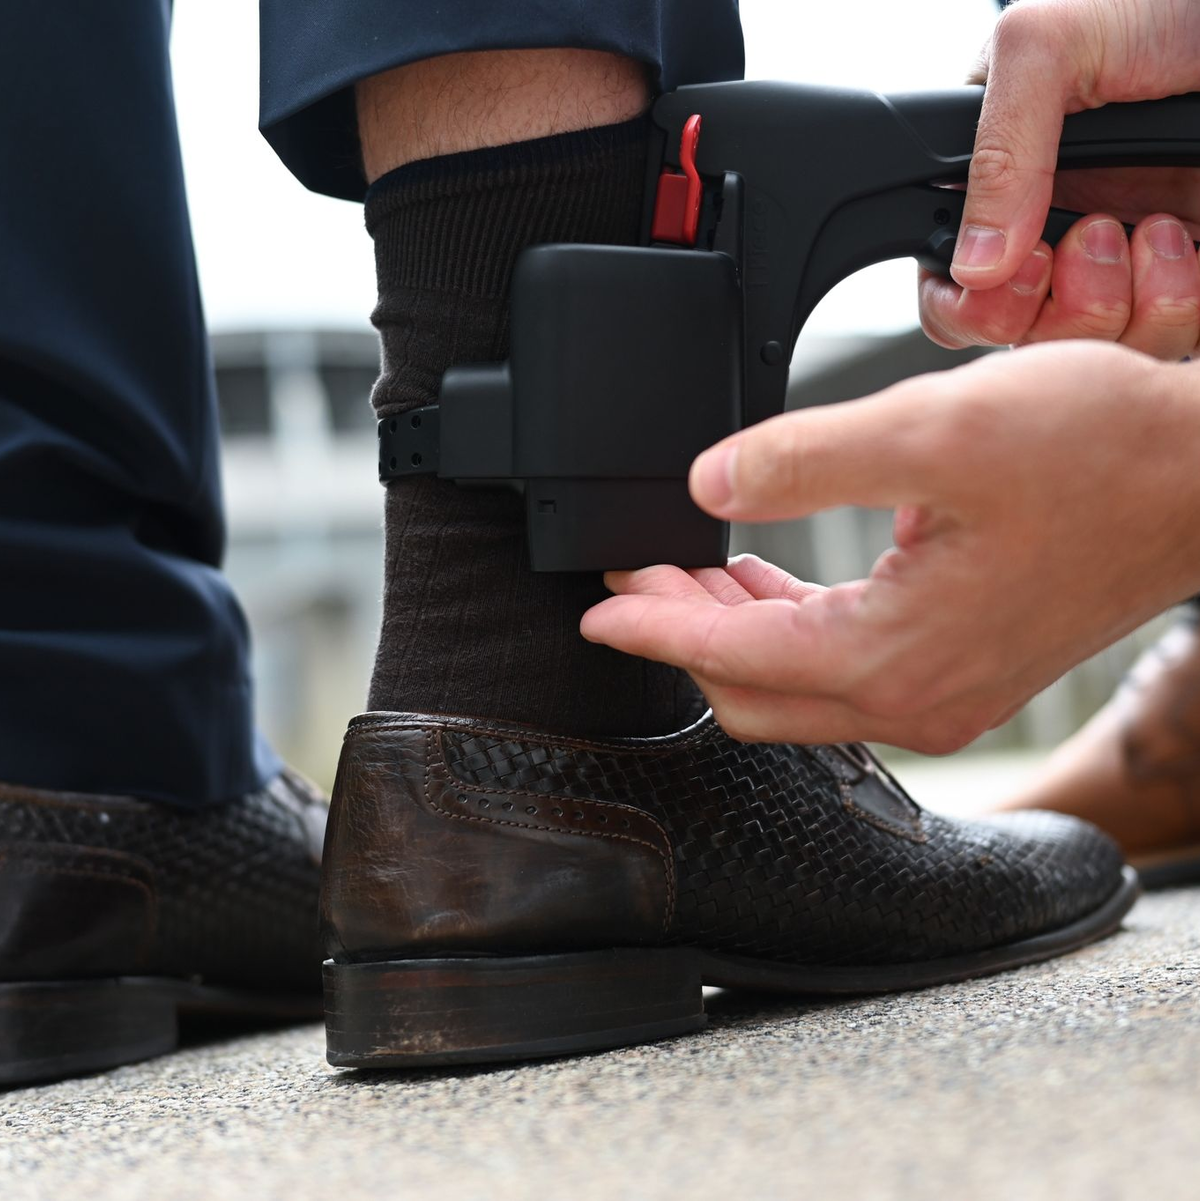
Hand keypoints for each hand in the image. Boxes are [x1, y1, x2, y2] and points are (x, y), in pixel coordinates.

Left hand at [580, 343, 1199, 751]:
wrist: (1199, 475)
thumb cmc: (1098, 452)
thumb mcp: (936, 429)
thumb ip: (807, 458)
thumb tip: (710, 482)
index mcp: (893, 654)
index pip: (730, 659)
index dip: (651, 630)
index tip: (598, 612)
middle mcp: (912, 697)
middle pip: (752, 690)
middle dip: (680, 636)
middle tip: (636, 579)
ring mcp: (940, 693)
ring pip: (795, 686)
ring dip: (731, 635)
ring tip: (686, 575)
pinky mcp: (960, 670)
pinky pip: (843, 672)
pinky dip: (789, 633)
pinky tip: (766, 587)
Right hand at [921, 0, 1199, 356]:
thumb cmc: (1152, 7)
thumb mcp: (1046, 47)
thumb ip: (997, 154)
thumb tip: (974, 267)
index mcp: (992, 195)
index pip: (950, 297)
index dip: (974, 308)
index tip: (1022, 269)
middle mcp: (1050, 240)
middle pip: (1025, 341)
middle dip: (1063, 309)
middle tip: (1097, 234)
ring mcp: (1118, 266)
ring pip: (1099, 349)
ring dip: (1130, 306)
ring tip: (1154, 230)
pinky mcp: (1180, 278)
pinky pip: (1168, 338)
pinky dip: (1179, 305)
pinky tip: (1185, 243)